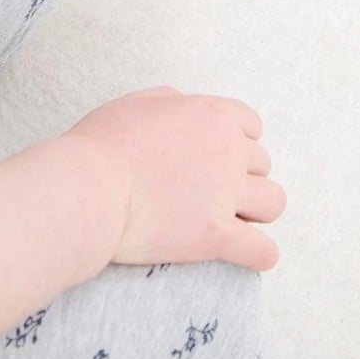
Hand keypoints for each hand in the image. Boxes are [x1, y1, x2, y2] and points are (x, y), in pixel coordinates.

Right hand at [66, 88, 284, 271]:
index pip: (252, 127)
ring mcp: (226, 194)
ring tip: (240, 221)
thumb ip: (170, 101)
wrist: (87, 190)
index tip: (222, 158)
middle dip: (243, 177)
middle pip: (261, 165)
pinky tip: (257, 257)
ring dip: (258, 210)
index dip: (238, 143)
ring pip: (272, 202)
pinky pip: (260, 249)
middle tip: (216, 192)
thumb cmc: (101, 146)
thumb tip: (182, 104)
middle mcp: (230, 152)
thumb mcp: (136, 104)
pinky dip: (262, 254)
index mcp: (215, 116)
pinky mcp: (215, 236)